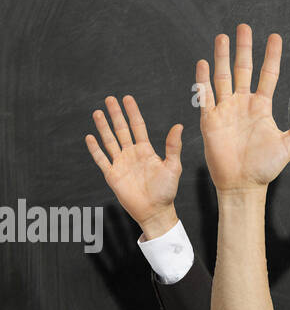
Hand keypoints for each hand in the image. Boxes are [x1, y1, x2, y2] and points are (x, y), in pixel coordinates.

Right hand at [85, 95, 182, 239]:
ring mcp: (120, 163)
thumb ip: (173, 147)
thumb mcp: (173, 166)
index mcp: (146, 150)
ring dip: (103, 127)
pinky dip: (95, 148)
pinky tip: (90, 137)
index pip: (137, 126)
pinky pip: (101, 159)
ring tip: (97, 112)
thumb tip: (179, 126)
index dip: (132, 112)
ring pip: (109, 141)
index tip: (127, 98)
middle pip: (121, 129)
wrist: (155, 211)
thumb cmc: (167, 190)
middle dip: (115, 114)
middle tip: (109, 99)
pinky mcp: (112, 175)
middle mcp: (132, 154)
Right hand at [196, 25, 289, 193]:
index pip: (267, 74)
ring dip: (222, 57)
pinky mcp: (209, 121)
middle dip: (243, 48)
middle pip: (242, 69)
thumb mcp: (289, 144)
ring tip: (222, 37)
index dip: (271, 56)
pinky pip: (205, 97)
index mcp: (262, 107)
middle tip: (244, 27)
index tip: (275, 36)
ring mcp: (225, 110)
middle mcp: (243, 104)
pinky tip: (203, 63)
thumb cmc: (266, 167)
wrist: (243, 185)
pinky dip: (203, 80)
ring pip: (223, 77)